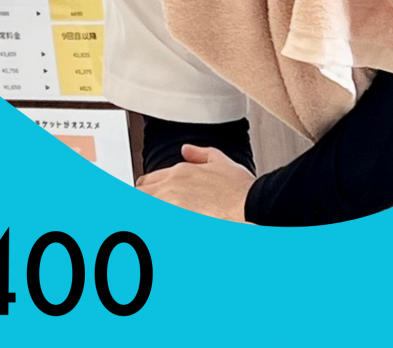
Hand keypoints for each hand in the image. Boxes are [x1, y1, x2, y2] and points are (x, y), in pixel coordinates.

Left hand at [136, 144, 255, 222]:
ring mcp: (170, 207)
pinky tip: (155, 242)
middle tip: (157, 210)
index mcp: (179, 173)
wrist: (253, 208)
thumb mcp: (223, 163)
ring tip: (159, 223)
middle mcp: (171, 188)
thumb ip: (202, 154)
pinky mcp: (174, 222)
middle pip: (139, 194)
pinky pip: (152, 228)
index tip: (153, 199)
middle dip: (144, 202)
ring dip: (149, 212)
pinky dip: (153, 233)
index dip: (149, 192)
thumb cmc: (242, 191)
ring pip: (142, 208)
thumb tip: (187, 149)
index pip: (147, 181)